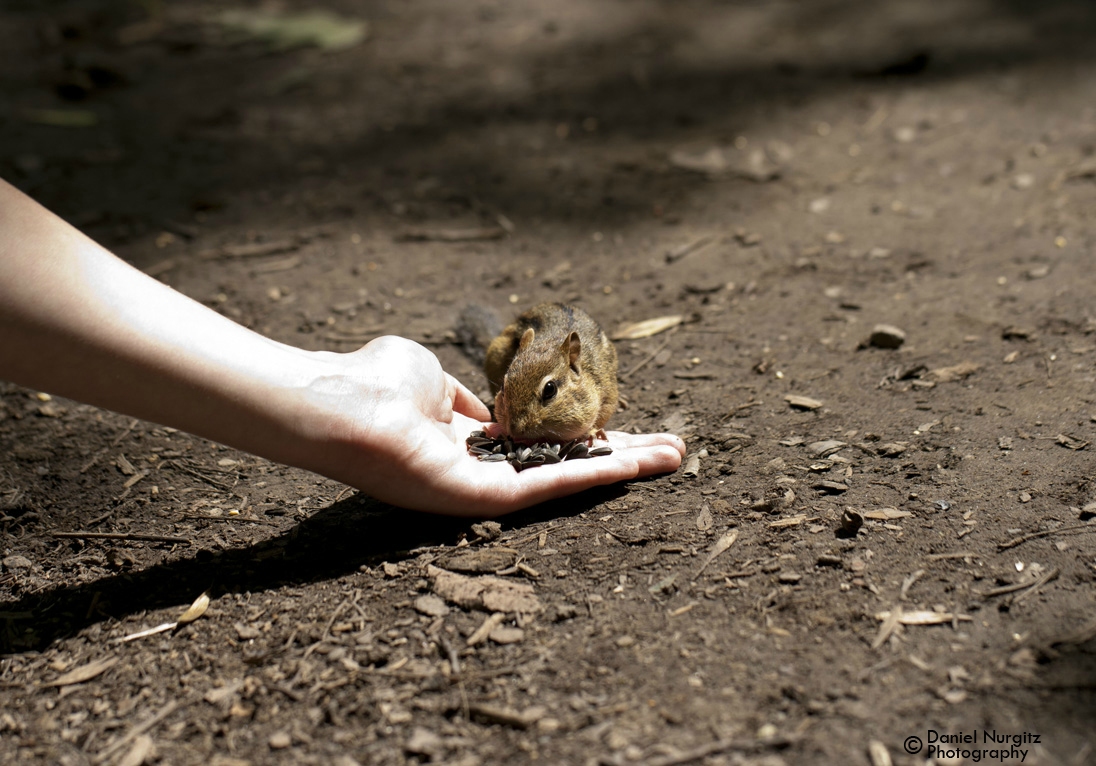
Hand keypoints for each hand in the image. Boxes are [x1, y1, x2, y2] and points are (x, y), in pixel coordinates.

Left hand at [297, 336, 685, 515]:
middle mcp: (482, 473)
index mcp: (468, 445)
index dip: (582, 434)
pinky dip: (593, 475)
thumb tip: (487, 404)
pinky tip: (635, 463)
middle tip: (669, 450)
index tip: (624, 425)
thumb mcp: (432, 375)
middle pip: (564, 464)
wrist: (341, 401)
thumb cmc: (375, 381)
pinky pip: (547, 486)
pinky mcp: (482, 499)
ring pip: (566, 479)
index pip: (539, 443)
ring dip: (622, 469)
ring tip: (673, 457)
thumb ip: (463, 393)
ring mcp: (484, 491)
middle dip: (618, 457)